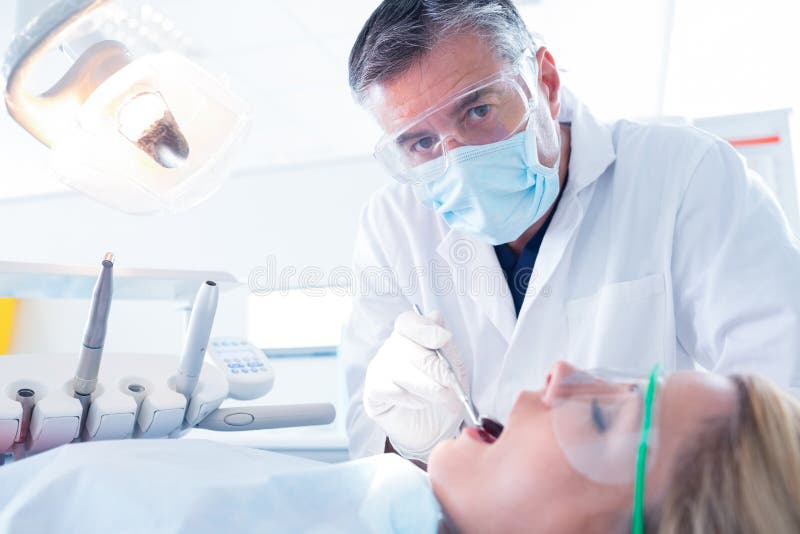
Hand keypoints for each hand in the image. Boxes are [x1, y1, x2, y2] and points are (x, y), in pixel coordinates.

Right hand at [363, 310, 467, 461]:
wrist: (432, 428)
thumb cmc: (443, 394)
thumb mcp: (454, 370)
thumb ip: (447, 349)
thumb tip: (439, 325)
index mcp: (413, 335)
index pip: (409, 321)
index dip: (425, 329)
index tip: (443, 340)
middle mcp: (393, 347)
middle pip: (407, 347)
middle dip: (435, 367)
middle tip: (452, 385)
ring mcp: (379, 367)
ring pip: (400, 368)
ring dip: (428, 386)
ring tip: (445, 399)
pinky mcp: (373, 390)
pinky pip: (391, 389)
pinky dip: (411, 398)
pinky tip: (420, 403)